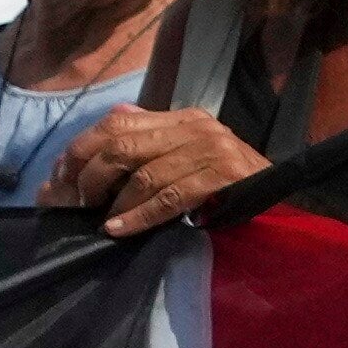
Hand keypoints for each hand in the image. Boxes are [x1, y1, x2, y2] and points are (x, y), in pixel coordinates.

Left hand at [44, 107, 273, 232]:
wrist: (287, 198)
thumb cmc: (229, 184)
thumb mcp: (187, 154)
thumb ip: (149, 142)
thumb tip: (104, 127)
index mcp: (182, 118)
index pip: (118, 121)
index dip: (82, 147)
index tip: (61, 176)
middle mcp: (195, 127)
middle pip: (124, 144)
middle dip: (90, 176)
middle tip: (75, 203)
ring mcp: (212, 150)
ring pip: (144, 173)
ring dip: (114, 202)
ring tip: (98, 221)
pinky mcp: (224, 177)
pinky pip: (170, 197)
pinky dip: (139, 216)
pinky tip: (119, 229)